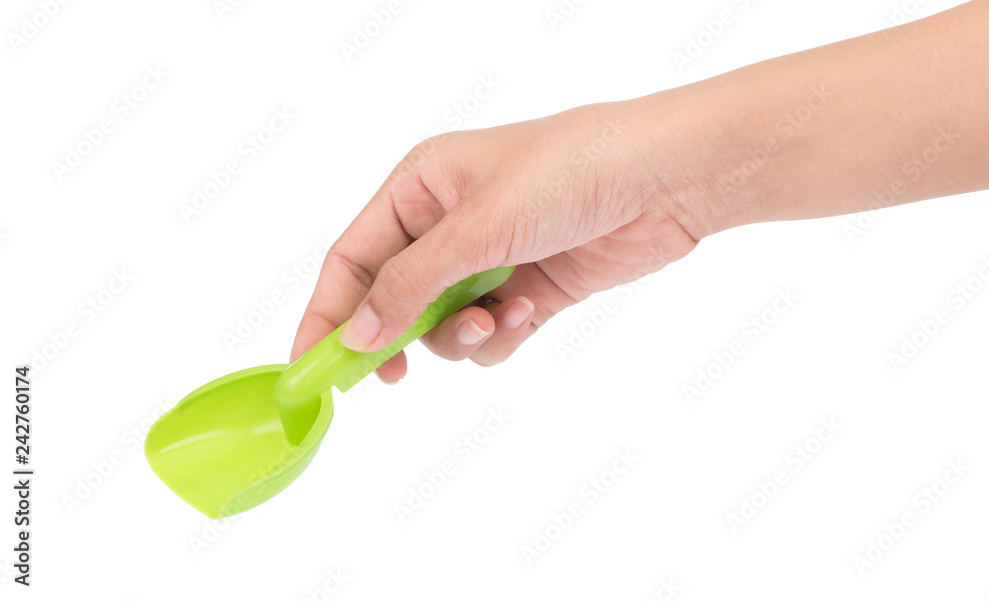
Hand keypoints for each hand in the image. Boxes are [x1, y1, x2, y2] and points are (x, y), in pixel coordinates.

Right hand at [289, 101, 701, 381]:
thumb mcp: (478, 227)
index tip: (309, 366)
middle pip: (394, 297)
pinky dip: (503, 335)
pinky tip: (528, 312)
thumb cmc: (570, 171)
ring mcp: (490, 258)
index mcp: (420, 187)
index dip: (327, 312)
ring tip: (495, 321)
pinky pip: (491, 332)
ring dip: (462, 336)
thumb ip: (411, 284)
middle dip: (397, 335)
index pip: (352, 257)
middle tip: (391, 377)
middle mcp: (449, 222)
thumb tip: (357, 332)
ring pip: (444, 324)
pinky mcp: (529, 287)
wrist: (666, 179)